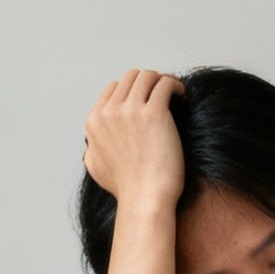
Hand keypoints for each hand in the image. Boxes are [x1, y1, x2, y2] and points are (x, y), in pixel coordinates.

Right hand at [83, 69, 185, 207]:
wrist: (144, 198)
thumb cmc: (126, 188)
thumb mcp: (95, 166)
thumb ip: (93, 146)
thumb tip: (94, 139)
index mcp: (94, 122)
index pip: (113, 88)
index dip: (132, 90)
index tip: (146, 98)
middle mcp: (109, 112)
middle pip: (130, 77)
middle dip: (148, 82)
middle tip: (162, 94)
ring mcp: (130, 111)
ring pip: (147, 75)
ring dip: (162, 80)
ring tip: (174, 94)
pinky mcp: (153, 113)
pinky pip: (165, 83)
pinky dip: (175, 85)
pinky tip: (181, 96)